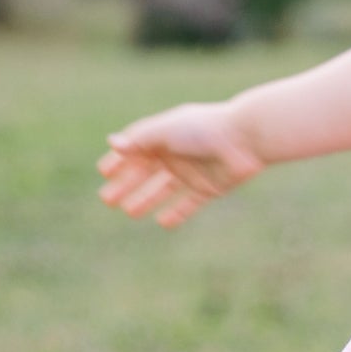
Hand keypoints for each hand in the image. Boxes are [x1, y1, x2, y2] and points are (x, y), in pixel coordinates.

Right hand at [97, 101, 264, 228]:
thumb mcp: (166, 131)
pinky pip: (189, 203)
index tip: (103, 172)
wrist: (246, 139)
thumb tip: (112, 142)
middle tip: (107, 200)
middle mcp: (177, 153)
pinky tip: (162, 222)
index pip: (137, 148)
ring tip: (129, 211)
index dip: (120, 160)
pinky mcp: (209, 188)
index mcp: (165, 134)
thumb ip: (139, 140)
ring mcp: (193, 172)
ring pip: (163, 189)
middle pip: (146, 172)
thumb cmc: (204, 130)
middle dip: (127, 184)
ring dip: (146, 199)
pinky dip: (177, 213)